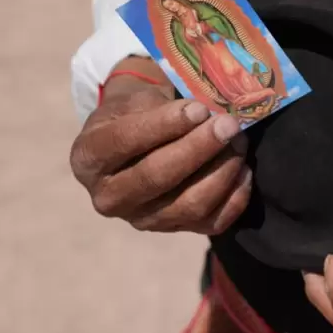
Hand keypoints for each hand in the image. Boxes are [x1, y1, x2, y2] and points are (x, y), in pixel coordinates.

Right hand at [70, 58, 251, 233]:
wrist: (134, 144)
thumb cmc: (132, 116)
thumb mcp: (131, 101)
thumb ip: (159, 108)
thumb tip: (203, 114)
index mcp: (88, 159)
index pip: (125, 142)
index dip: (165, 125)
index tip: (199, 109)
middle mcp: (109, 198)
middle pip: (157, 177)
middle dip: (199, 148)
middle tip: (228, 125)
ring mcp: (143, 220)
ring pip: (189, 205)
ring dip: (221, 172)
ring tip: (238, 142)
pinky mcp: (175, 230)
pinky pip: (212, 223)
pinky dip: (235, 197)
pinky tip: (243, 170)